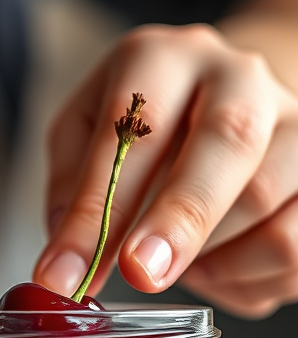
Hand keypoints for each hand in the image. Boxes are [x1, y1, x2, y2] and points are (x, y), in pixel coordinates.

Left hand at [34, 22, 297, 317]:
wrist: (225, 101)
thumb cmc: (144, 127)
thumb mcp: (84, 136)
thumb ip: (69, 191)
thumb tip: (70, 258)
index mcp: (164, 61)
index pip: (129, 133)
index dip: (94, 213)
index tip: (63, 273)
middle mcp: (241, 78)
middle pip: (229, 142)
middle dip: (180, 220)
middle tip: (141, 274)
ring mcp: (297, 122)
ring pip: (268, 200)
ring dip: (211, 256)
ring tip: (175, 266)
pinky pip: (296, 244)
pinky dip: (247, 276)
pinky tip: (215, 269)